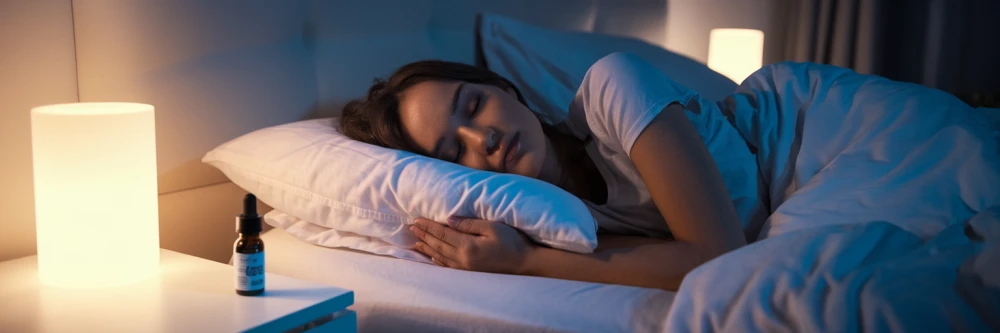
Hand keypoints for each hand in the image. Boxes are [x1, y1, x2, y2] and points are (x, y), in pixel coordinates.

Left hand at [410, 217, 535, 274]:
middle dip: (424, 236)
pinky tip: (432, 257)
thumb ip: (469, 224)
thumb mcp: (492, 227)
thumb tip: (449, 220)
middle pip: (438, 246)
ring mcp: (466, 268)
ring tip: (415, 243)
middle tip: (411, 228)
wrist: (525, 264)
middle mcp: (463, 259)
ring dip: (427, 248)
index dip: (428, 226)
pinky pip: (448, 266)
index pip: (442, 234)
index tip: (416, 220)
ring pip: (440, 257)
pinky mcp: (470, 272)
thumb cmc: (512, 242)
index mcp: (467, 246)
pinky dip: (437, 260)